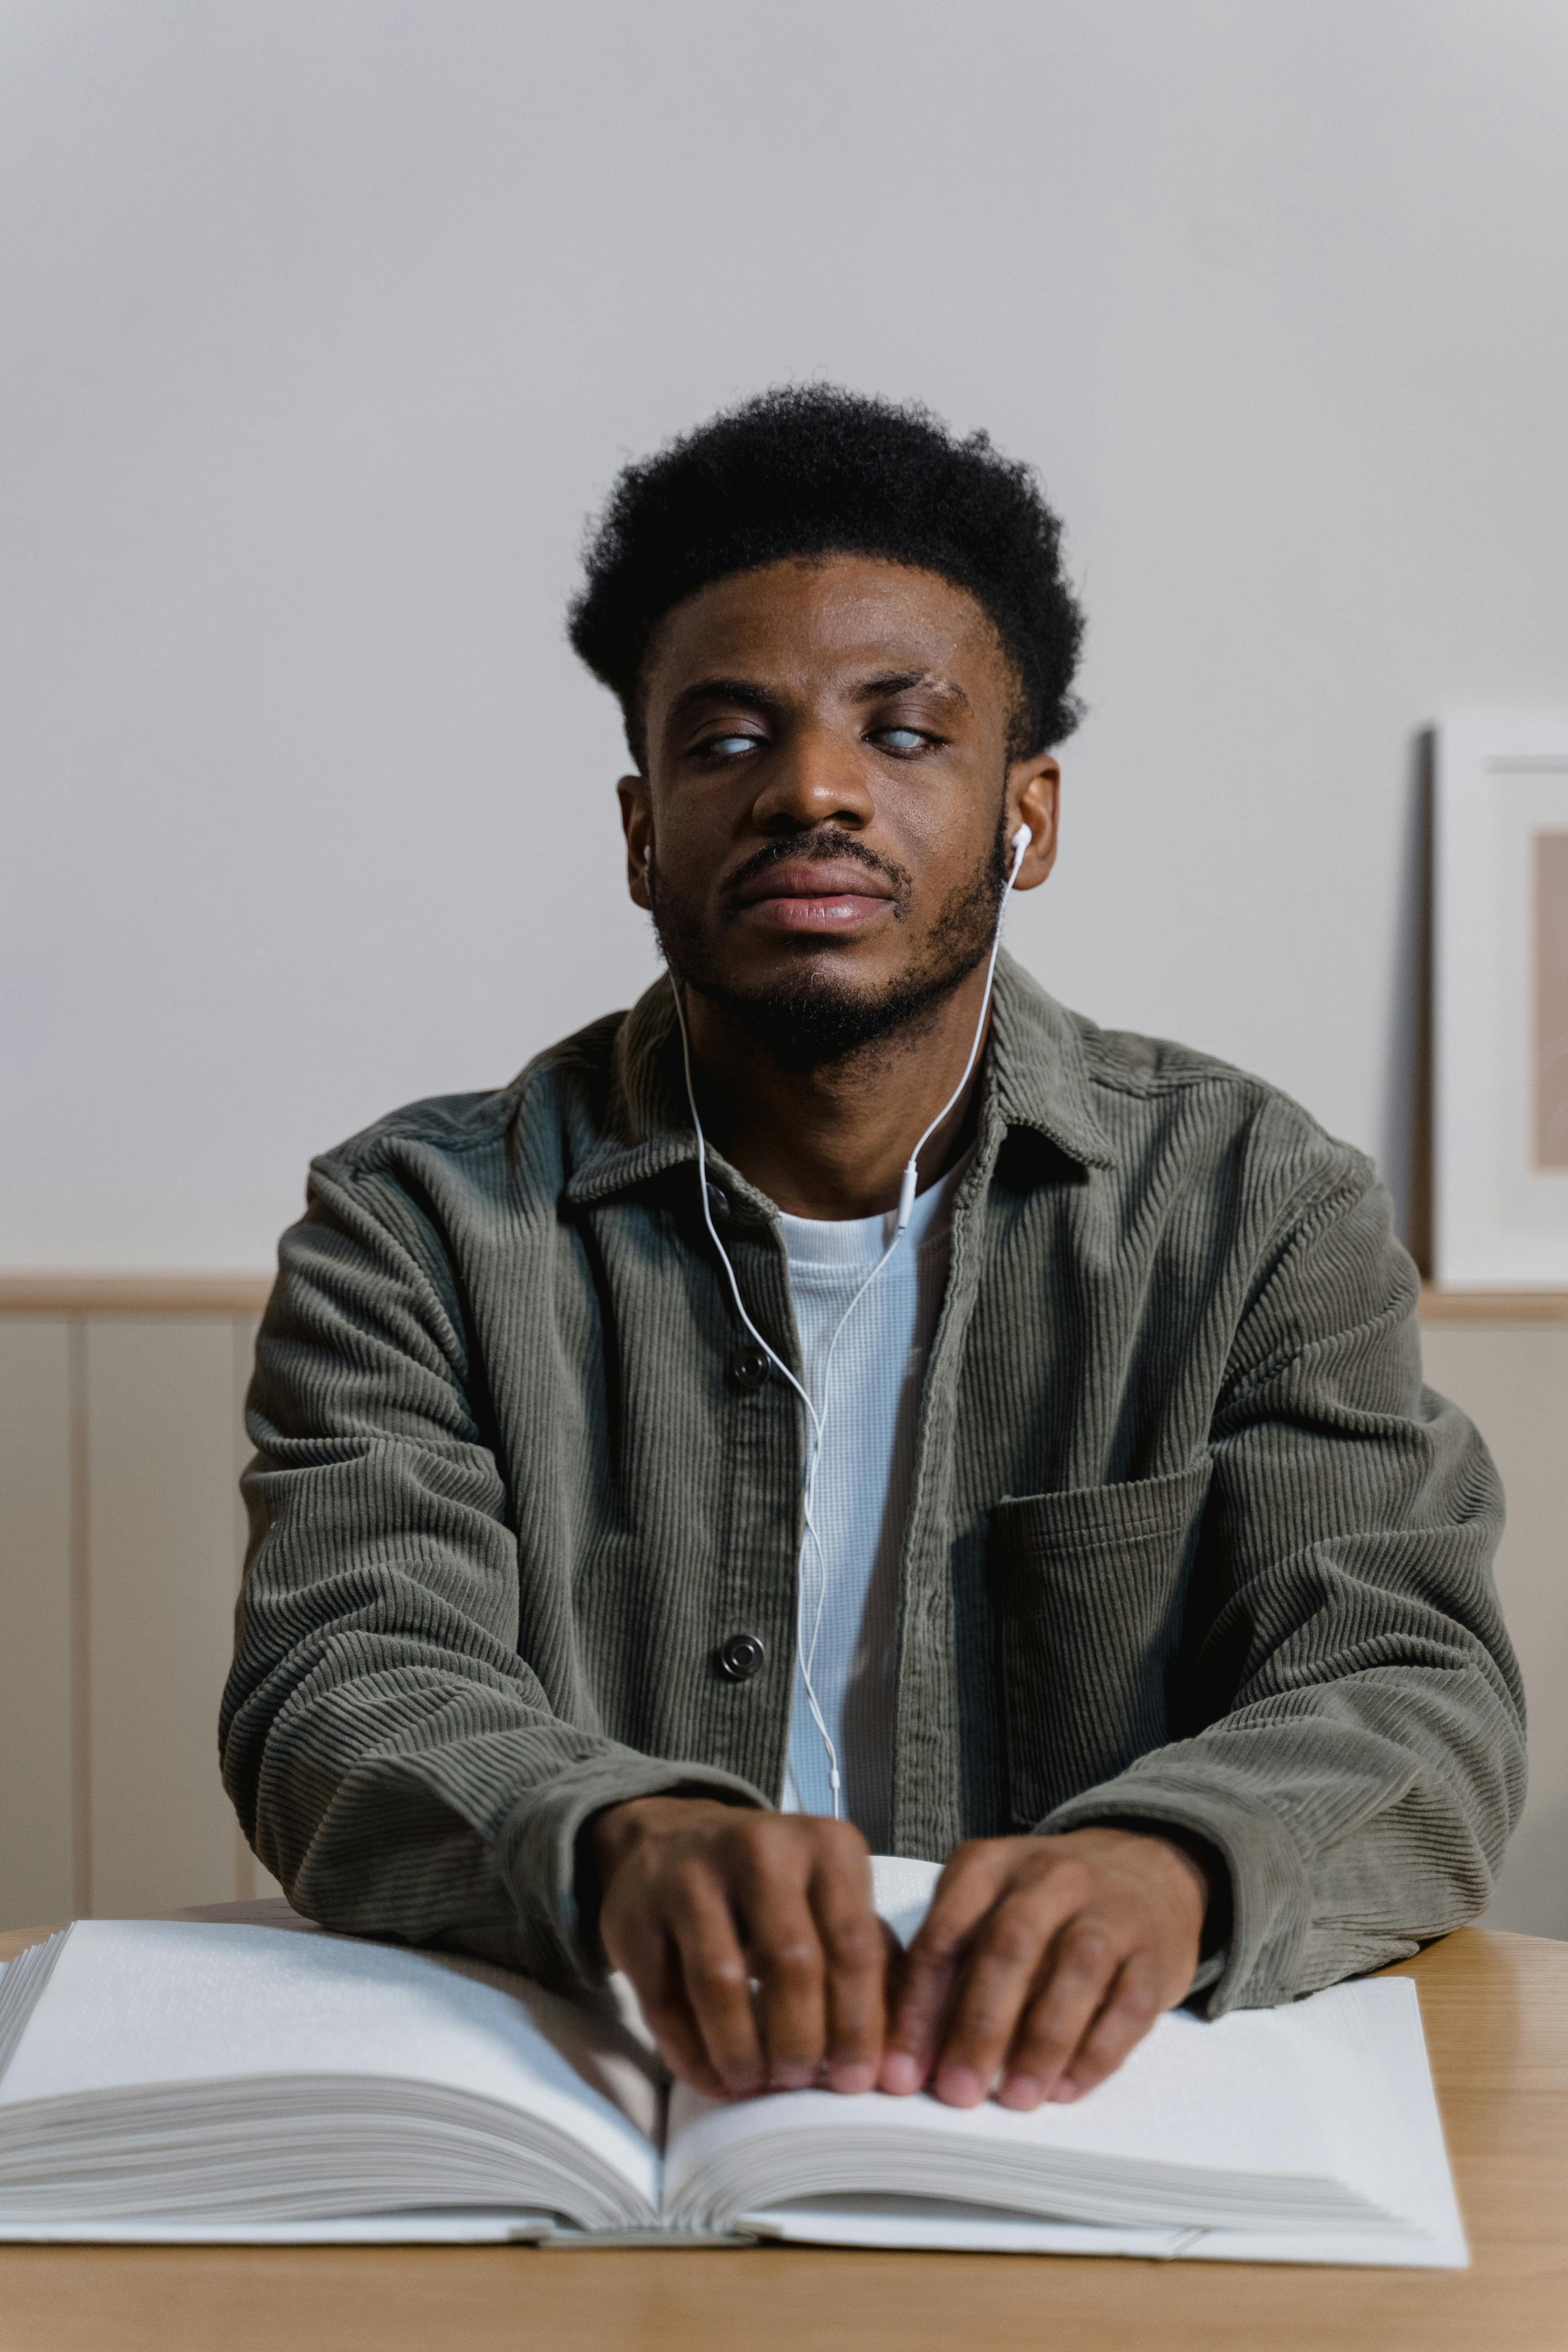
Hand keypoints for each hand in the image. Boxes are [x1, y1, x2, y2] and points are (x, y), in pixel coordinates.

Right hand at [589, 1798, 890, 2100]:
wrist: (671, 1839)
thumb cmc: (775, 1888)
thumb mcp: (833, 1899)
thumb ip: (875, 1962)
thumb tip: (895, 2060)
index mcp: (826, 1845)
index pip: (854, 1945)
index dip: (858, 2024)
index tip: (857, 2082)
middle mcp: (760, 1847)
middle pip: (791, 1963)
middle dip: (800, 2041)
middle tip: (801, 2082)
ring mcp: (690, 1875)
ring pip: (720, 1983)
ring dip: (742, 2051)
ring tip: (755, 2083)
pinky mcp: (635, 1913)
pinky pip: (664, 2001)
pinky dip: (690, 2054)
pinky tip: (713, 2079)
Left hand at [879, 1827, 1211, 2110]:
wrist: (1142, 1873)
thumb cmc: (1042, 1908)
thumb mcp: (985, 1909)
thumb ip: (949, 1964)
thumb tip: (909, 2055)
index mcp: (989, 1867)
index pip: (945, 1935)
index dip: (919, 2007)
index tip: (900, 2073)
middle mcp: (1049, 1877)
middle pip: (1009, 1947)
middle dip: (978, 2026)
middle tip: (957, 2092)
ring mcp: (1109, 1910)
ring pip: (1075, 1970)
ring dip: (1041, 2042)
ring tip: (1016, 2099)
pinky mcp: (1155, 1951)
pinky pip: (1129, 2004)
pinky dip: (1096, 2052)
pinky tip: (1066, 2089)